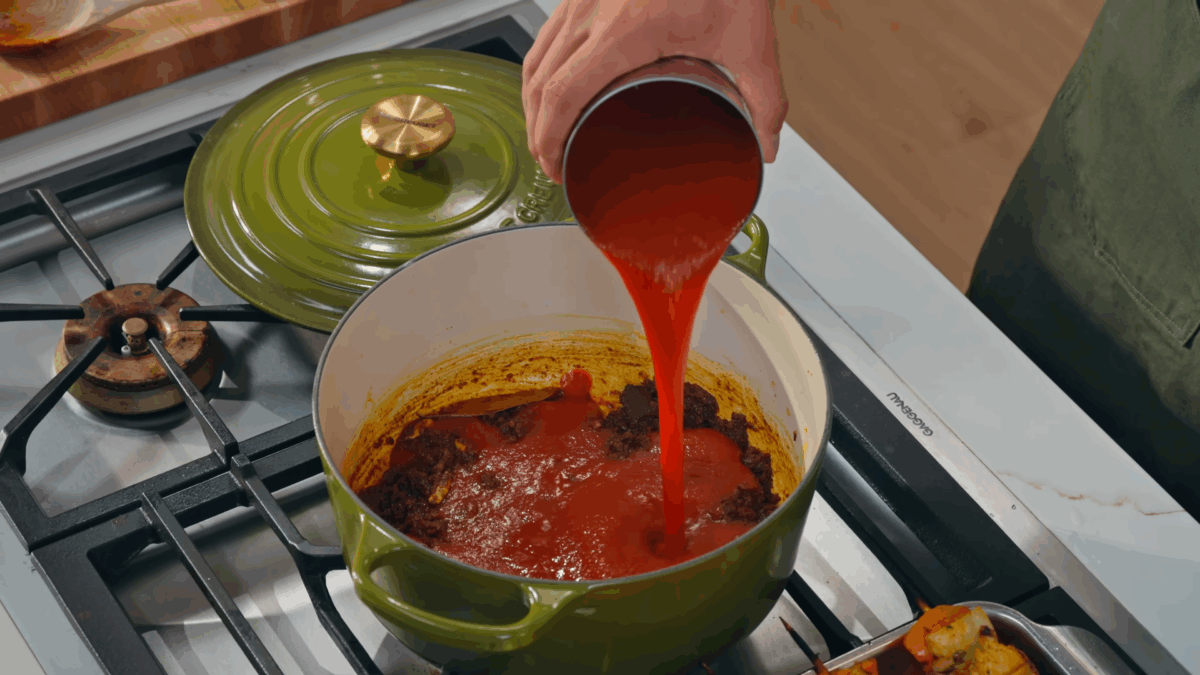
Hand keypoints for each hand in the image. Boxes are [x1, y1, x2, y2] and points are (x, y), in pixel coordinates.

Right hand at [522, 0, 788, 183]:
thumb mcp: (750, 37)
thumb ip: (764, 96)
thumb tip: (766, 144)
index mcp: (624, 31)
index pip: (562, 95)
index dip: (549, 140)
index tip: (557, 169)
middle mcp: (591, 13)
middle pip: (539, 85)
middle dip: (538, 133)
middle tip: (556, 166)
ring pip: (535, 60)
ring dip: (535, 104)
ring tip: (551, 137)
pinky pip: (546, 38)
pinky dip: (541, 72)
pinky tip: (555, 90)